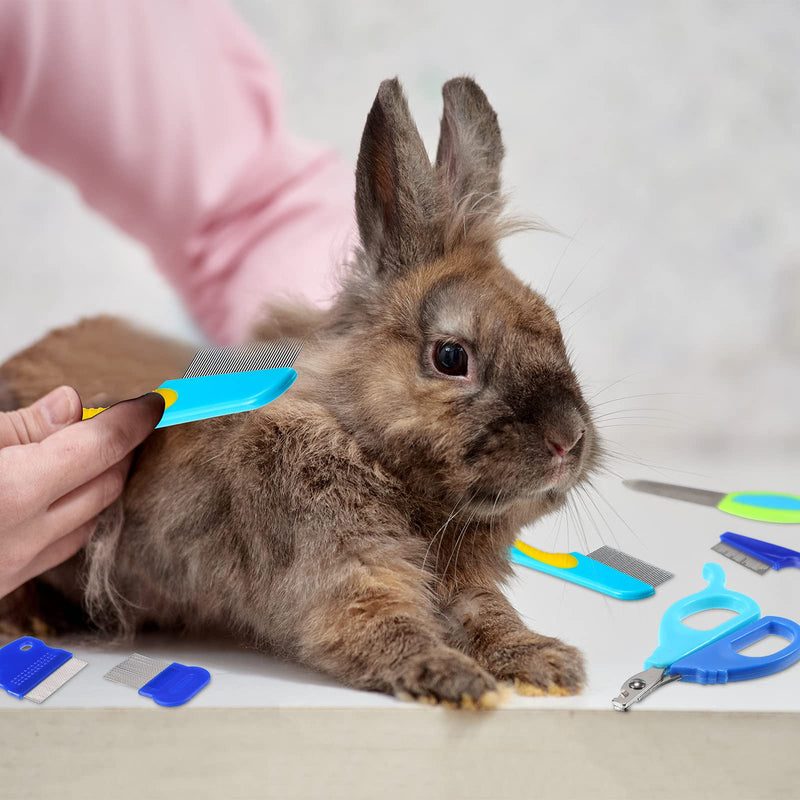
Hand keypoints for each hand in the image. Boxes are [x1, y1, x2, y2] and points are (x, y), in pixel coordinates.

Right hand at [0, 387, 163, 598]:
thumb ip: (19, 427)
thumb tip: (70, 405)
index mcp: (14, 491)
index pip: (102, 447)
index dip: (135, 419)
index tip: (157, 402)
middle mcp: (24, 536)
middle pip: (108, 485)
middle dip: (125, 449)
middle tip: (123, 419)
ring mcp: (18, 566)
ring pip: (94, 520)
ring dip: (107, 484)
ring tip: (99, 453)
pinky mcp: (9, 583)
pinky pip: (66, 546)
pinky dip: (82, 516)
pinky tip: (72, 496)